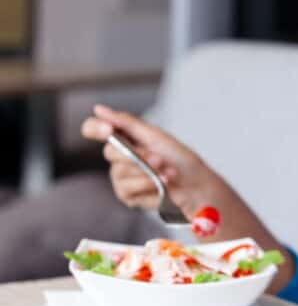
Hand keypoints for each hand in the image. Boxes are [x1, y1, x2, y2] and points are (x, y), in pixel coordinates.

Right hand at [80, 105, 218, 216]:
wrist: (196, 186)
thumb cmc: (181, 160)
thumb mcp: (156, 136)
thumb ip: (127, 123)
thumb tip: (99, 109)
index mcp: (124, 138)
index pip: (94, 128)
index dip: (95, 127)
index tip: (109, 129)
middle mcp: (119, 157)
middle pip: (110, 152)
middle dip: (138, 156)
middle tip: (160, 158)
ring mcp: (121, 177)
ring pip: (120, 172)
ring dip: (148, 172)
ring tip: (168, 172)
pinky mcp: (127, 195)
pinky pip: (128, 189)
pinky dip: (148, 185)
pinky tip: (162, 184)